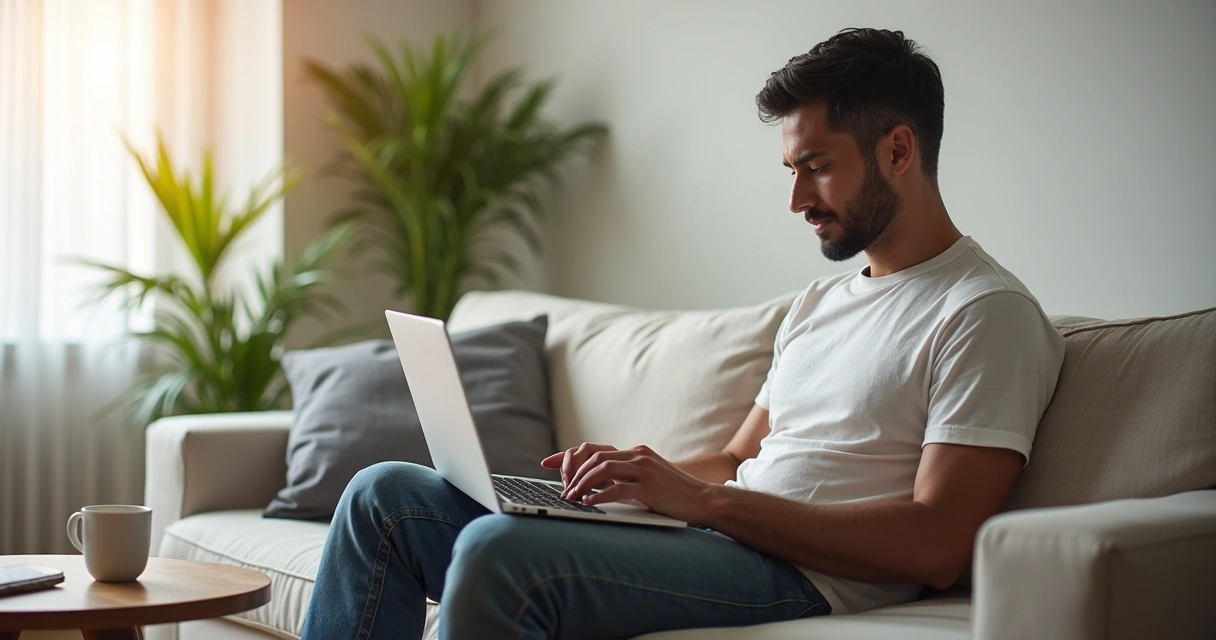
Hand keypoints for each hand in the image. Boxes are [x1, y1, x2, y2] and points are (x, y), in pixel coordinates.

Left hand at [545, 443, 717, 524]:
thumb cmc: (675, 494)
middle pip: (594, 457)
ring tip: (570, 497)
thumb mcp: (647, 478)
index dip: (567, 455)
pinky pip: (617, 488)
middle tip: (561, 489)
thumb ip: (624, 476)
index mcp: (635, 452)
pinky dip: (599, 495)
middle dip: (572, 472)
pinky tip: (588, 503)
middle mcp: (638, 456)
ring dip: (582, 484)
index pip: (594, 448)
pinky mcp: (650, 487)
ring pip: (602, 469)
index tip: (546, 463)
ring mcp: (644, 470)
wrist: (704, 499)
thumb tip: (592, 484)